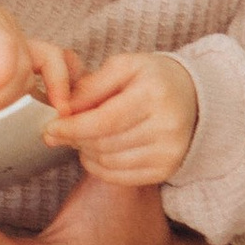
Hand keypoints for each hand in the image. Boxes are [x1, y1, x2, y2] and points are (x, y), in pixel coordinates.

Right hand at [0, 0, 74, 117]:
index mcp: (10, 45)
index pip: (57, 63)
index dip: (63, 90)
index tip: (56, 121)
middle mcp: (9, 30)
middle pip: (52, 65)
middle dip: (35, 102)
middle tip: (10, 126)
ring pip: (23, 65)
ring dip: (2, 97)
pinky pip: (4, 49)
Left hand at [44, 50, 199, 185]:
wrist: (194, 97)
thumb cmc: (153, 78)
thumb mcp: (124, 67)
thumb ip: (92, 86)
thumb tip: (63, 109)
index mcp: (154, 95)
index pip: (105, 121)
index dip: (73, 128)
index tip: (50, 128)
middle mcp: (166, 127)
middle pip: (104, 144)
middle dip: (76, 139)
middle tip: (63, 131)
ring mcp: (168, 153)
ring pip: (109, 162)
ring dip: (86, 152)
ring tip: (83, 137)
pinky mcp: (165, 170)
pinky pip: (120, 177)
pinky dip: (100, 167)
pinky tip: (96, 152)